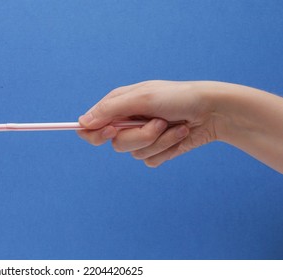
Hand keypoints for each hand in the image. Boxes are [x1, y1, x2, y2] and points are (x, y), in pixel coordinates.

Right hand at [77, 80, 219, 166]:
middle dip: (140, 136)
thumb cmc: (178, 97)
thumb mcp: (142, 98)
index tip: (111, 132)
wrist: (212, 111)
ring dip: (159, 141)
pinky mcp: (156, 150)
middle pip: (116, 144)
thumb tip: (82, 123)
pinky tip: (180, 136)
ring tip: (175, 126)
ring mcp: (142, 137)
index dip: (96, 133)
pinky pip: (151, 160)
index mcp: (119, 105)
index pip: (91, 126)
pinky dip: (168, 149)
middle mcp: (128, 122)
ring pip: (136, 154)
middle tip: (158, 123)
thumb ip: (110, 110)